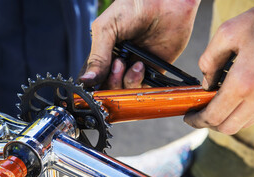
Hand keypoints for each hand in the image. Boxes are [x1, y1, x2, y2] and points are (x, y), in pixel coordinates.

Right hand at [80, 0, 200, 87]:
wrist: (167, 2)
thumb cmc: (136, 6)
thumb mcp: (107, 28)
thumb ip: (97, 56)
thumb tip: (86, 80)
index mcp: (102, 52)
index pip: (92, 77)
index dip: (93, 84)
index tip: (96, 82)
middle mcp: (117, 62)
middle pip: (106, 88)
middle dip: (111, 82)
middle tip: (117, 65)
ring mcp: (133, 68)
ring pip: (123, 91)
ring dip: (125, 82)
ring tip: (132, 64)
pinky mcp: (151, 72)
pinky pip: (141, 90)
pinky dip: (138, 83)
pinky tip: (140, 67)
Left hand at [184, 6, 253, 133]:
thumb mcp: (227, 34)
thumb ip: (210, 61)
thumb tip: (205, 84)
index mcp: (243, 82)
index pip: (213, 116)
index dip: (196, 121)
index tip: (188, 117)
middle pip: (228, 127)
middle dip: (208, 123)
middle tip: (198, 114)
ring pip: (243, 124)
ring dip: (226, 119)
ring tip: (213, 105)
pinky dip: (241, 113)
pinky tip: (233, 100)